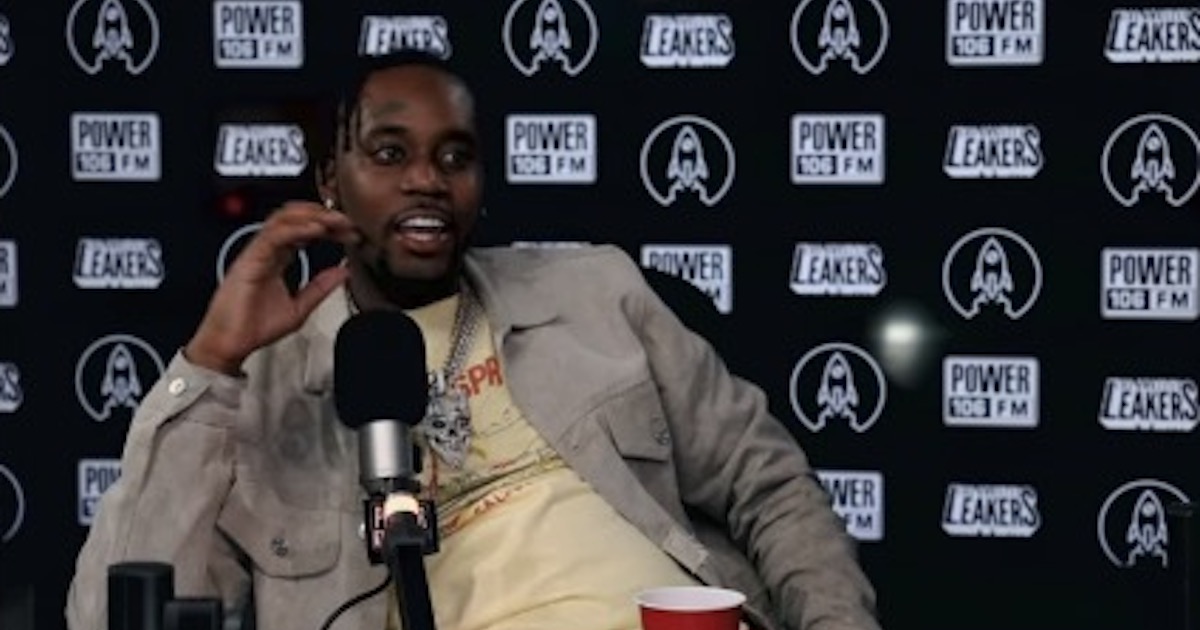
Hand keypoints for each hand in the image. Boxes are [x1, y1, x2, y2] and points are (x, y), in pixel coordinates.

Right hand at [184, 201, 359, 374]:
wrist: (230, 344)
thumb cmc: (254, 328)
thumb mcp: (300, 307)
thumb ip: (320, 287)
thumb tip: (343, 272)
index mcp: (276, 259)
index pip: (304, 232)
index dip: (328, 228)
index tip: (349, 232)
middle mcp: (266, 252)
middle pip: (294, 219)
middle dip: (322, 215)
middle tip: (346, 221)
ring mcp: (257, 253)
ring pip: (282, 220)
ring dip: (311, 216)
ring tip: (334, 220)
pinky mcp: (249, 260)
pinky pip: (273, 236)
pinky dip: (296, 229)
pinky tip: (315, 229)